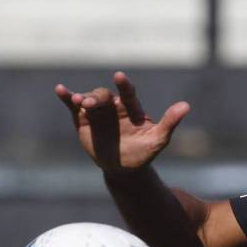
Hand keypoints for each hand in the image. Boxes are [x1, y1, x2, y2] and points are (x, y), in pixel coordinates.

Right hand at [55, 71, 190, 173]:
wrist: (124, 168)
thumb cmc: (144, 153)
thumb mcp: (158, 139)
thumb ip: (170, 122)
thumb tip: (186, 106)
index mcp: (132, 108)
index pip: (128, 93)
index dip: (123, 85)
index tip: (119, 77)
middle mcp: (114, 106)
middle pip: (104, 96)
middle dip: (97, 98)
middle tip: (90, 104)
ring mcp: (98, 112)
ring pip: (89, 99)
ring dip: (82, 98)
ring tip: (78, 101)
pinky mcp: (83, 119)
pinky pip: (73, 106)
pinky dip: (67, 97)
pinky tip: (60, 89)